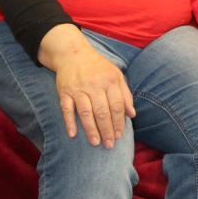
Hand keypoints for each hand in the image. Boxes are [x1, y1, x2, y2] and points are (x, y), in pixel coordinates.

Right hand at [38, 24, 135, 148]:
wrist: (73, 53)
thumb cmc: (98, 67)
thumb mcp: (116, 75)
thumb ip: (125, 94)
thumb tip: (132, 114)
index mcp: (110, 81)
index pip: (117, 105)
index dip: (119, 122)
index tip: (120, 135)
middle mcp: (95, 85)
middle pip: (102, 111)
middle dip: (107, 130)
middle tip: (109, 145)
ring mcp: (78, 88)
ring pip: (86, 112)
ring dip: (91, 129)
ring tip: (95, 143)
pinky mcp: (64, 91)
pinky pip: (66, 109)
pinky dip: (69, 122)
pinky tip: (73, 134)